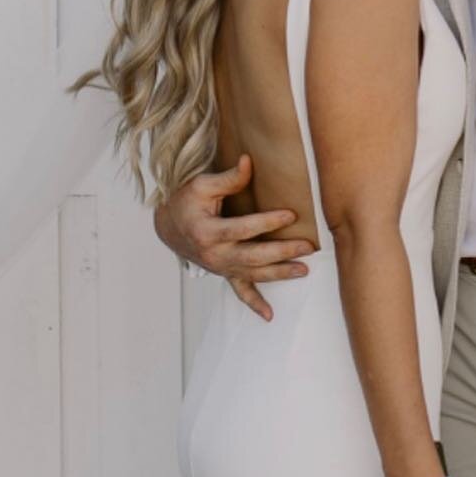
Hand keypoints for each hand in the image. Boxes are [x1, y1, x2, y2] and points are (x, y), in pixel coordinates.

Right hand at [152, 155, 314, 321]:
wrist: (168, 226)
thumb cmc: (185, 202)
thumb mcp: (201, 185)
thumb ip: (228, 178)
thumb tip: (249, 161)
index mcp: (207, 232)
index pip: (243, 228)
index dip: (267, 222)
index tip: (291, 215)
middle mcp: (214, 254)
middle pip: (253, 256)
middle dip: (282, 252)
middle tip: (307, 247)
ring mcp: (220, 267)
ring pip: (253, 275)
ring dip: (279, 274)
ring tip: (303, 270)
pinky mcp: (224, 273)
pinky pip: (239, 292)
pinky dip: (254, 304)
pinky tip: (270, 315)